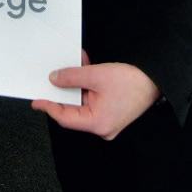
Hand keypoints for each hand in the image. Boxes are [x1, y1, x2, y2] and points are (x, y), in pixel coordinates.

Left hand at [31, 57, 159, 139]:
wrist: (155, 80)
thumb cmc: (130, 81)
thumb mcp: (96, 75)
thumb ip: (72, 77)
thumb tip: (54, 79)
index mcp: (97, 123)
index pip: (65, 118)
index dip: (49, 107)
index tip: (36, 101)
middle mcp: (102, 127)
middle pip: (73, 110)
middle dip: (63, 91)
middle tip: (49, 79)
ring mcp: (107, 120)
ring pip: (83, 102)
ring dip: (76, 83)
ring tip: (71, 64)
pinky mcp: (111, 112)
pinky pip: (92, 99)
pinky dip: (86, 85)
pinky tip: (83, 66)